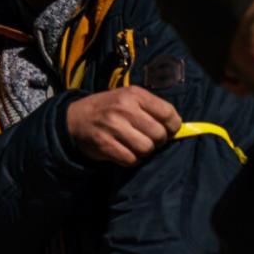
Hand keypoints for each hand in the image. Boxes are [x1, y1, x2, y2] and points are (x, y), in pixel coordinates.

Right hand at [66, 87, 181, 165]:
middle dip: (157, 141)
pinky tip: (124, 152)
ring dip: (144, 151)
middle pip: (159, 134)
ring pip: (146, 148)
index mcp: (134, 94)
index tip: (168, 130)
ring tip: (135, 146)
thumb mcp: (128, 98)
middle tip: (148, 139)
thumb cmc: (108, 108)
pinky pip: (130, 159)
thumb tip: (178, 129)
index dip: (173, 126)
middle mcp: (124, 108)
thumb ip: (151, 109)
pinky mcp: (104, 144)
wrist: (75, 118)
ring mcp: (113, 126)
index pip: (168, 113)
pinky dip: (130, 159)